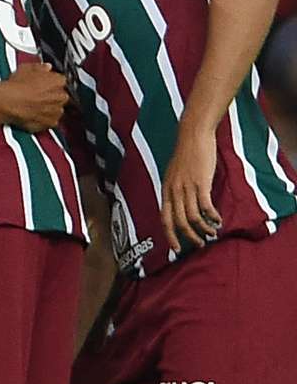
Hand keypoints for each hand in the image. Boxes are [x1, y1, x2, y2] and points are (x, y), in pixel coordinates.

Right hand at [2, 61, 68, 132]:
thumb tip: (45, 68)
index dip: (50, 82)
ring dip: (48, 108)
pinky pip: (48, 122)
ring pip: (55, 110)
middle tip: (37, 94)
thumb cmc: (17, 87)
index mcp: (59, 81)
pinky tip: (32, 114)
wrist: (8, 103)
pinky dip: (42, 119)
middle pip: (60, 96)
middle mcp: (60, 97)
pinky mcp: (48, 124)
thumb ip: (40, 68)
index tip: (44, 83)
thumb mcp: (27, 68)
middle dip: (51, 96)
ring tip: (33, 105)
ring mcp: (55, 112)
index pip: (60, 80)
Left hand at [161, 124, 220, 251]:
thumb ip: (176, 189)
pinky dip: (212, 216)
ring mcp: (187, 187)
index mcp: (166, 190)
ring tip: (212, 233)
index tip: (176, 248)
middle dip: (189, 237)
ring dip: (204, 229)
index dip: (170, 235)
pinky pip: (205, 207)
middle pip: (178, 222)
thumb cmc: (187, 153)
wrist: (193, 134)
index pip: (164, 219)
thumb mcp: (175, 173)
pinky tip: (218, 220)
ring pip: (193, 217)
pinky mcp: (201, 183)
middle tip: (198, 245)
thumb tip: (181, 203)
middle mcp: (174, 191)